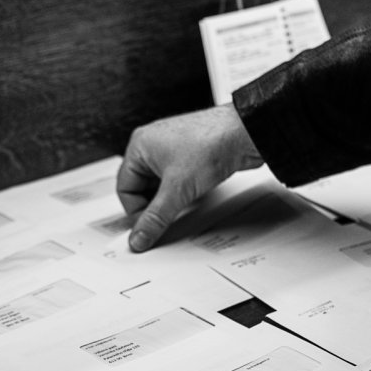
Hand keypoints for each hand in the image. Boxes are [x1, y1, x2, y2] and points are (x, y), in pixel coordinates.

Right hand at [117, 103, 262, 251]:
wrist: (245, 133)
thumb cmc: (210, 142)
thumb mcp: (177, 190)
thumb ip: (156, 218)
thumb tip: (139, 237)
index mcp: (140, 145)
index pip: (125, 188)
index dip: (135, 211)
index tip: (148, 227)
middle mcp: (154, 145)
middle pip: (142, 188)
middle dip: (154, 205)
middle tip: (165, 219)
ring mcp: (173, 150)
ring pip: (162, 186)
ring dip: (170, 200)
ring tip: (184, 204)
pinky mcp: (191, 156)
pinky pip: (178, 181)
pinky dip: (183, 192)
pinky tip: (195, 197)